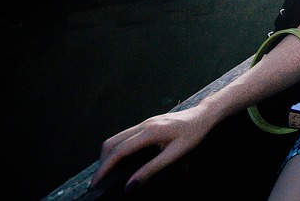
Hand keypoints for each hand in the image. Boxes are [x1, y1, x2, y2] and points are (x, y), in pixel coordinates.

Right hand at [92, 105, 213, 189]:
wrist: (203, 115)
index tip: (95, 183)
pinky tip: (119, 160)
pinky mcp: (147, 123)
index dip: (105, 168)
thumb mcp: (175, 154)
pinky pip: (125, 135)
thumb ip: (152, 169)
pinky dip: (117, 149)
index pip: (119, 151)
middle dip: (102, 163)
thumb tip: (130, 185)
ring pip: (116, 138)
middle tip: (98, 181)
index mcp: (150, 132)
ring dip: (108, 155)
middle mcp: (143, 125)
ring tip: (106, 173)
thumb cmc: (193, 134)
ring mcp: (144, 122)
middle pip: (111, 143)